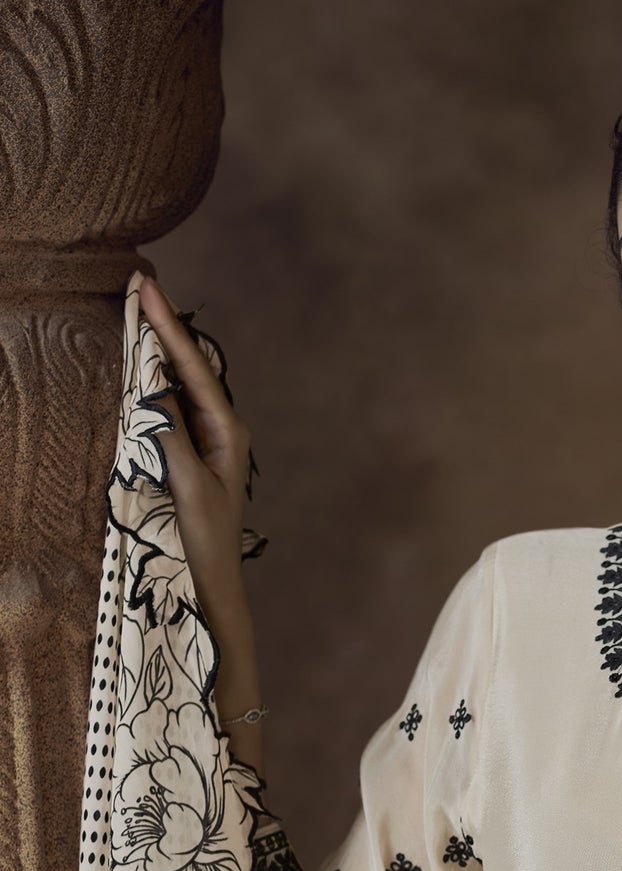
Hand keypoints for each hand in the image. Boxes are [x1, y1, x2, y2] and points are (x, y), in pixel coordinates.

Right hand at [136, 274, 255, 640]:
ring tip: (138, 307)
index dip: (167, 326)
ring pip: (178, 381)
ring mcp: (206, 438)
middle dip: (163, 325)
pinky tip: (140, 358)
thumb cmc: (204, 539)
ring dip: (158, 347)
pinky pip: (170, 404)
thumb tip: (153, 388)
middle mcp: (221, 427)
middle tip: (140, 282)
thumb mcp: (188, 485)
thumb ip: (171, 435)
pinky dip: (153, 378)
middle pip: (187, 365)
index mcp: (228, 429)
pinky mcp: (190, 450)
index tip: (147, 287)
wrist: (211, 581)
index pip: (193, 367)